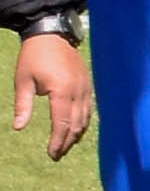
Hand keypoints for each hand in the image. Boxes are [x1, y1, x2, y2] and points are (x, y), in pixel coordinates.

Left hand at [13, 32, 91, 161]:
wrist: (53, 35)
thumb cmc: (34, 57)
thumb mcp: (23, 81)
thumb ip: (23, 105)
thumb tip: (18, 128)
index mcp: (61, 91)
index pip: (62, 123)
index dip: (57, 141)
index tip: (51, 154)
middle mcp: (78, 91)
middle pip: (76, 124)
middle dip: (67, 142)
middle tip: (57, 155)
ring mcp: (86, 87)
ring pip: (86, 118)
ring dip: (76, 134)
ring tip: (66, 146)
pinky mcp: (88, 84)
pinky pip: (89, 108)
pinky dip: (83, 122)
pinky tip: (77, 129)